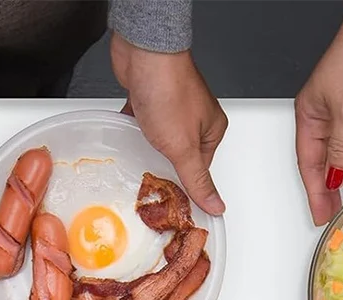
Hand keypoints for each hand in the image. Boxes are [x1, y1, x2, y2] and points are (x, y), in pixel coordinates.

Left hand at [111, 33, 226, 215]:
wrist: (144, 53)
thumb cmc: (169, 90)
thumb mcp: (184, 148)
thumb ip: (197, 180)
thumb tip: (216, 205)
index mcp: (212, 129)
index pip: (200, 168)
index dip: (185, 184)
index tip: (172, 200)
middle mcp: (195, 116)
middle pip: (180, 154)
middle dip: (164, 167)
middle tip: (151, 184)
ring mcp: (172, 106)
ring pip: (160, 139)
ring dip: (147, 148)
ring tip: (137, 161)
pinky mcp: (151, 97)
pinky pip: (143, 123)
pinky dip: (134, 131)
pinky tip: (126, 138)